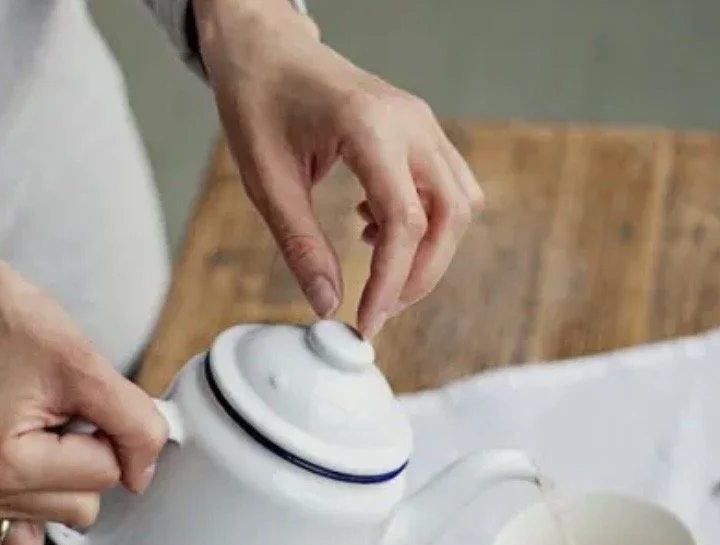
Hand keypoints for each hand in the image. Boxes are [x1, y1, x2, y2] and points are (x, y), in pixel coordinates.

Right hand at [0, 240, 168, 544]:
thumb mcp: (78, 360)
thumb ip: (132, 421)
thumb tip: (145, 473)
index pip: (105, 473)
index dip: (103, 430)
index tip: (72, 398)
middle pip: (82, 505)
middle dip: (81, 456)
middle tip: (48, 410)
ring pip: (59, 517)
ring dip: (58, 475)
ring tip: (27, 427)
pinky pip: (19, 538)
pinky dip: (34, 506)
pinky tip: (25, 466)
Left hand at [196, 0, 483, 338]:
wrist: (265, 47)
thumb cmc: (260, 99)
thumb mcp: (266, 180)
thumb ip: (300, 245)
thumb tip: (327, 305)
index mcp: (369, 126)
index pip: (405, 221)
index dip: (392, 283)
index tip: (368, 322)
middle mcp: (409, 122)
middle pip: (449, 217)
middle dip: (421, 275)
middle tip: (381, 309)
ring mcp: (422, 123)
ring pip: (460, 205)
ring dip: (432, 252)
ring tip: (381, 271)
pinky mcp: (422, 133)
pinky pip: (450, 190)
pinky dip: (428, 225)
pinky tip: (378, 230)